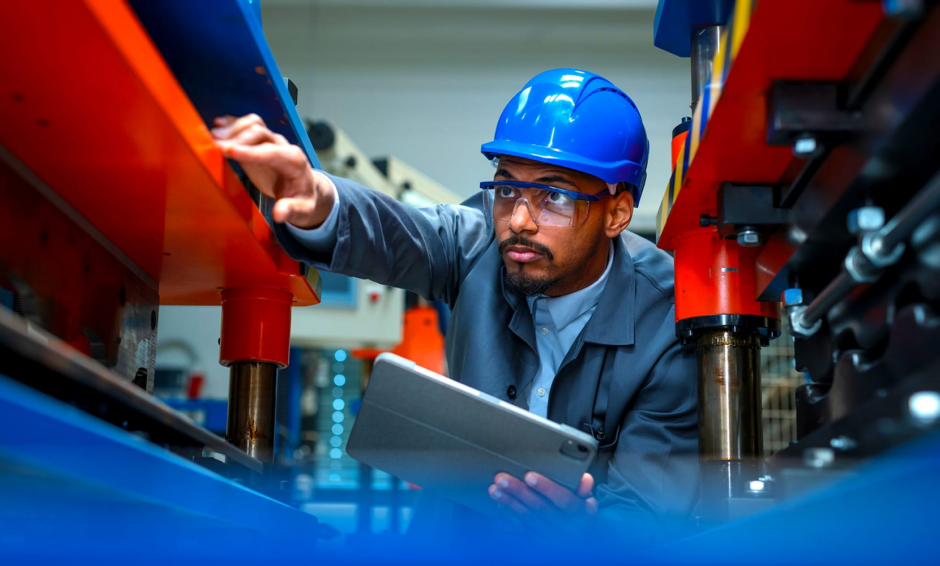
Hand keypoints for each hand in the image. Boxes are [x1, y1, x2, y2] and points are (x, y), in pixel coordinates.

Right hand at [210, 114, 335, 227]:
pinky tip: (218, 126)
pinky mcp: (259, 140)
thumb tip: (280, 214)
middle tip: (216, 147)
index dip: (251, 152)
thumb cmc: (302, 199)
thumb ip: (292, 210)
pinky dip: (232, 123)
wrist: (303, 188)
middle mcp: (283, 146)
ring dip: (233, 128)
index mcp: (295, 161)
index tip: (231, 152)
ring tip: (213, 136)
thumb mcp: (303, 210)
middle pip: (260, 133)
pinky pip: (247, 125)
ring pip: (253, 124)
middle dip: (237, 139)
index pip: (273, 153)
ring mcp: (271, 141)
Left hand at [489, 472, 597, 535]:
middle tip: (502, 479)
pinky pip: (522, 529)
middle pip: (541, 509)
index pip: (565, 501)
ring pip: (528, 519)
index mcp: (583, 516)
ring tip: (495, 489)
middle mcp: (567, 530)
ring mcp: (552, 538)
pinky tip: (500, 504)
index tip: (529, 476)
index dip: (547, 488)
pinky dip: (510, 516)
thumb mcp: (587, 501)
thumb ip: (583, 489)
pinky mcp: (539, 543)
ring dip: (509, 503)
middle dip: (519, 492)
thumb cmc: (580, 512)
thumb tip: (585, 479)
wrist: (579, 539)